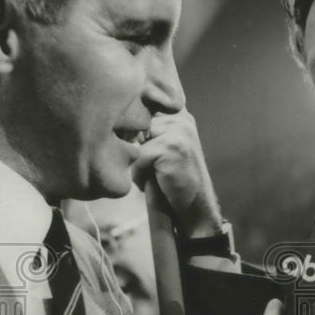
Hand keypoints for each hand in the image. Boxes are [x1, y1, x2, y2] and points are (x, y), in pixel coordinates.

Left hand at [132, 111, 221, 237]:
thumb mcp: (163, 146)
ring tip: (158, 174)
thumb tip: (118, 120)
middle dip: (137, 148)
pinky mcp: (171, 146)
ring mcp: (178, 131)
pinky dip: (141, 174)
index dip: (135, 131)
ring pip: (135, 141)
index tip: (148, 152)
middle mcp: (181, 118)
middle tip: (156, 167)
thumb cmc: (173, 178)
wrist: (195, 206)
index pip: (144, 107)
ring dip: (139, 162)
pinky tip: (159, 181)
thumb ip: (150, 128)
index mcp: (180, 114)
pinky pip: (138, 157)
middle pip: (135, 126)